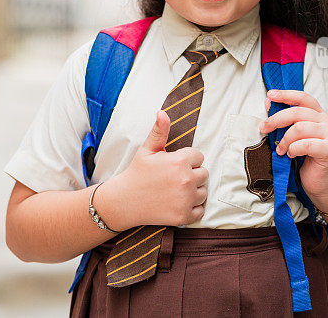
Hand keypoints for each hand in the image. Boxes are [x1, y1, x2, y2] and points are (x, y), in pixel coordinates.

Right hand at [107, 111, 207, 228]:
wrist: (124, 201)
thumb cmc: (137, 173)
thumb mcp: (147, 149)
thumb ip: (159, 131)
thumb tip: (162, 112)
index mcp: (180, 161)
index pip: (199, 157)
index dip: (187, 160)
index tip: (173, 165)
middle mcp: (186, 180)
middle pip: (204, 174)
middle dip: (192, 175)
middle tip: (174, 178)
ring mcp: (186, 199)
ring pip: (203, 192)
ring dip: (193, 192)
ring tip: (175, 191)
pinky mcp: (184, 216)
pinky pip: (200, 210)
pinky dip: (192, 209)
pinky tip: (177, 203)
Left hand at [259, 90, 327, 212]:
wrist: (323, 184)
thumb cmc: (307, 160)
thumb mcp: (293, 137)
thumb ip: (284, 121)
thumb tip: (268, 103)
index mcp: (317, 115)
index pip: (303, 98)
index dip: (286, 94)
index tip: (270, 95)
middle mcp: (325, 122)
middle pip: (297, 112)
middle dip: (276, 119)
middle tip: (264, 128)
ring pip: (300, 127)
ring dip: (285, 139)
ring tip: (280, 150)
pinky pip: (305, 144)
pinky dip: (293, 149)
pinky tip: (291, 155)